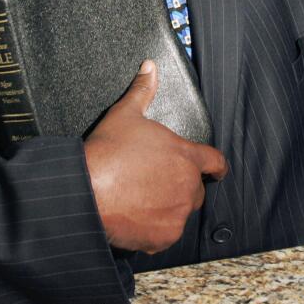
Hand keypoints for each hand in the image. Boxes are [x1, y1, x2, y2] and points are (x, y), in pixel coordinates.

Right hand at [83, 59, 228, 252]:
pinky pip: (166, 234)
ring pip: (180, 212)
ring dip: (168, 208)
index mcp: (185, 157)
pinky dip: (155, 229)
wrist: (86, 192)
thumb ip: (142, 90)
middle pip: (196, 189)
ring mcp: (177, 214)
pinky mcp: (164, 237)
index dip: (215, 165)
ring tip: (141, 200)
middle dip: (180, 186)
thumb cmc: (107, 153)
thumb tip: (149, 67)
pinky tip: (135, 217)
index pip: (215, 161)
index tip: (216, 170)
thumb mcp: (125, 114)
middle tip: (155, 183)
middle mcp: (188, 187)